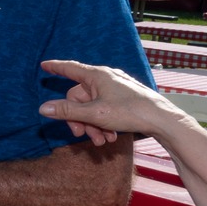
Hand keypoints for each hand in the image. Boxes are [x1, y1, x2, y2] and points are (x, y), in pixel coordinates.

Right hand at [38, 58, 179, 144]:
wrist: (163, 120)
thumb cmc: (131, 112)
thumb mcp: (95, 114)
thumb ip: (68, 111)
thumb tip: (43, 108)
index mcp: (97, 76)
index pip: (70, 69)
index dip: (56, 68)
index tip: (44, 65)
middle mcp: (105, 79)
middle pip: (80, 98)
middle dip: (79, 119)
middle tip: (81, 135)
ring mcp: (116, 89)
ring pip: (93, 107)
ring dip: (93, 125)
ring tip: (102, 141)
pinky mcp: (124, 98)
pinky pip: (105, 109)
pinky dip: (104, 123)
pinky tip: (110, 136)